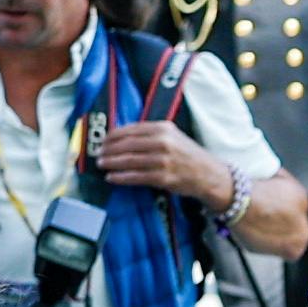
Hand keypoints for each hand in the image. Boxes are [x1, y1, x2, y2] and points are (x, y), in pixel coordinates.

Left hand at [95, 122, 235, 204]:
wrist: (209, 174)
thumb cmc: (187, 155)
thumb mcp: (172, 136)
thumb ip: (150, 134)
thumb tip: (121, 137)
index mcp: (163, 128)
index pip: (131, 129)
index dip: (113, 136)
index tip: (102, 141)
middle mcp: (163, 142)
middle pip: (127, 145)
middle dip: (109, 150)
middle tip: (98, 155)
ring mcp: (163, 160)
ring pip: (129, 161)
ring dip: (112, 163)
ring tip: (102, 165)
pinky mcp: (164, 178)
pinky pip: (136, 177)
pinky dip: (121, 177)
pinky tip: (112, 178)